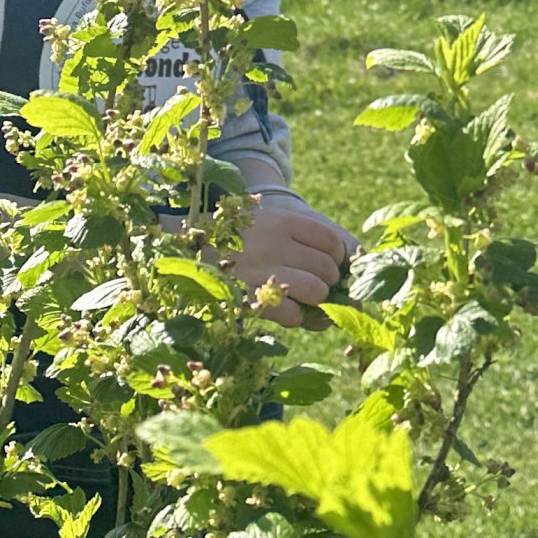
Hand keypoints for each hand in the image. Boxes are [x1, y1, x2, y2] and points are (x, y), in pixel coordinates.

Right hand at [230, 197, 355, 327]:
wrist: (184, 247)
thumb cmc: (235, 238)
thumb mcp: (267, 222)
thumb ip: (303, 236)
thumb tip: (353, 260)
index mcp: (282, 221)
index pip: (332, 241)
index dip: (339, 257)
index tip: (331, 264)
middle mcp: (274, 243)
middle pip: (328, 268)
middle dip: (329, 281)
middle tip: (316, 284)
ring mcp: (262, 271)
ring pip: (317, 291)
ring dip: (316, 300)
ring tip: (301, 297)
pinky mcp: (249, 298)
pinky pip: (292, 315)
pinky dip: (293, 317)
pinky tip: (281, 309)